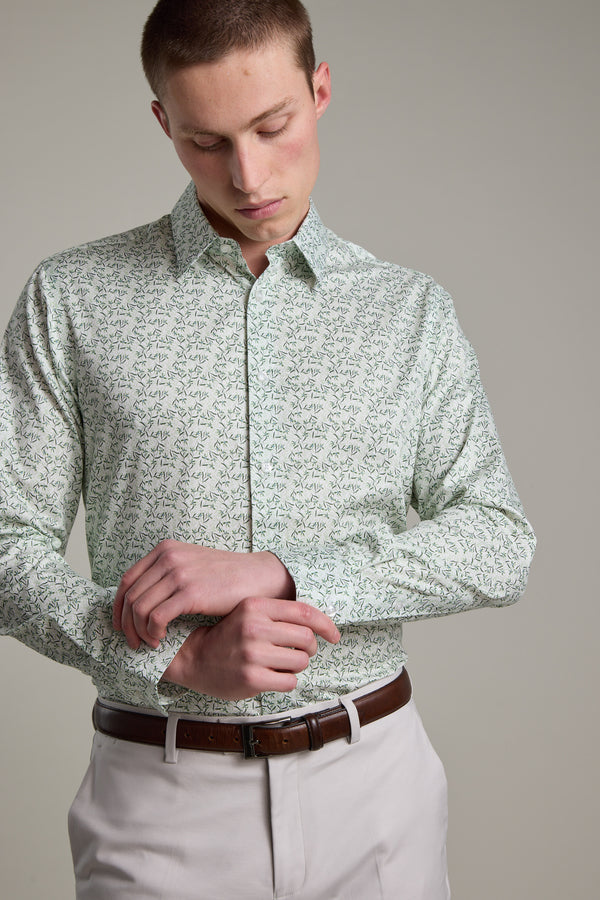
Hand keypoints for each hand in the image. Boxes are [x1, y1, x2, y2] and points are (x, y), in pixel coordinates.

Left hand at [113, 540, 294, 648]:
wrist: (258, 576)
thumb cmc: (225, 576)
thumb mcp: (191, 564)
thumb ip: (167, 574)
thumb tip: (141, 601)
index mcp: (165, 550)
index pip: (127, 580)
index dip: (118, 607)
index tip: (120, 626)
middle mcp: (168, 558)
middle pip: (130, 596)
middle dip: (126, 625)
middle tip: (133, 642)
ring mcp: (179, 574)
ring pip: (139, 609)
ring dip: (139, 632)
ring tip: (149, 643)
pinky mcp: (190, 592)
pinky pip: (156, 617)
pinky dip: (152, 633)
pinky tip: (161, 640)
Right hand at [161, 596, 340, 699]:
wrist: (194, 657)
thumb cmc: (228, 636)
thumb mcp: (249, 613)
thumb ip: (279, 614)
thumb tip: (320, 624)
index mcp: (256, 606)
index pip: (304, 612)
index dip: (326, 624)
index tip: (335, 635)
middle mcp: (254, 627)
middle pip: (306, 639)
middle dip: (309, 649)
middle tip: (301, 653)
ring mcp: (252, 653)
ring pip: (300, 661)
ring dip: (296, 665)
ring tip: (280, 664)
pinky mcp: (251, 678)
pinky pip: (289, 681)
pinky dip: (286, 681)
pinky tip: (272, 676)